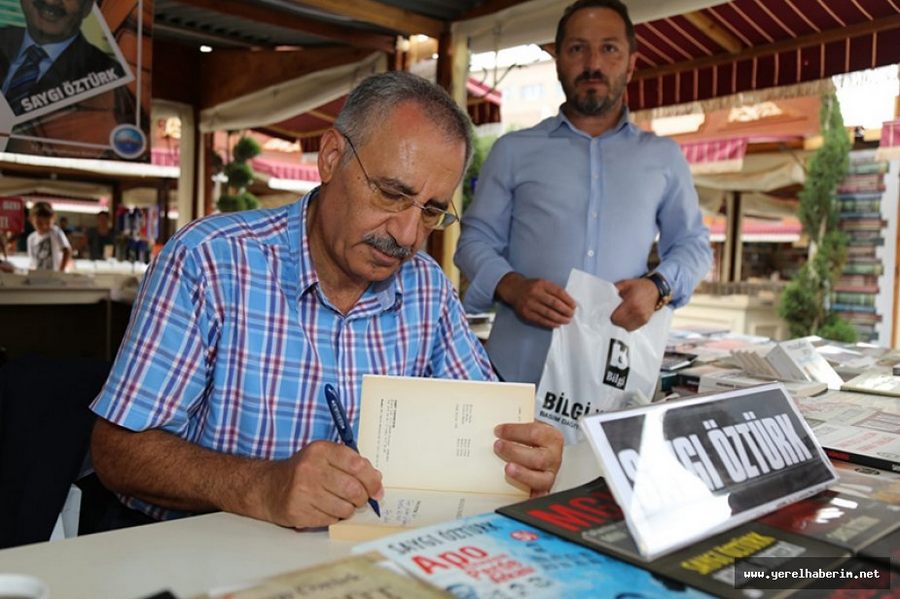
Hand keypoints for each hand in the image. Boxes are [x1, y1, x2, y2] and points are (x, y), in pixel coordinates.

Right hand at [259, 440, 382, 528]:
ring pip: (345, 508)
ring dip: (349, 509)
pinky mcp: (298, 512)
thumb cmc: (304, 471)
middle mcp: (310, 469)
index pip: (357, 465)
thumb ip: (352, 464)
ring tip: (341, 503)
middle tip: (360, 499)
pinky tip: (326, 509)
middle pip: (353, 489)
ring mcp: (302, 492)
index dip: (372, 480)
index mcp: (321, 450)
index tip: (376, 489)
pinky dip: (335, 517)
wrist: (269, 486)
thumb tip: (377, 481)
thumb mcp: (325, 457)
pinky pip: (331, 520)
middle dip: (362, 498)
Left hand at [493, 422, 562, 496]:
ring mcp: (549, 475)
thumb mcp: (528, 427)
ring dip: (522, 474)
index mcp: (551, 438)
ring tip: (507, 468)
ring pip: (540, 479)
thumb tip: (495, 428)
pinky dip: (529, 498)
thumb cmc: (532, 437)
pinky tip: (520, 495)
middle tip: (498, 446)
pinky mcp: (543, 489)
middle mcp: (553, 457)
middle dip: (515, 452)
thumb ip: (515, 428)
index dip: (515, 431)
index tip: (498, 430)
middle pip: (538, 458)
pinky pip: (538, 496)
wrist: (543, 447)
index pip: (535, 433)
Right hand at [496, 273, 575, 327]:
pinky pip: (540, 320)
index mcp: (541, 284)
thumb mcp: (542, 283)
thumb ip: (553, 291)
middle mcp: (535, 293)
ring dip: (560, 318)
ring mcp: (529, 304)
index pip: (558, 292)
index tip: (574, 305)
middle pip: (554, 303)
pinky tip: (557, 324)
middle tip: (571, 314)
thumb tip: (568, 303)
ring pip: (548, 313)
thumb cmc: (532, 287)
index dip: (568, 300)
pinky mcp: (526, 313)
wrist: (514, 289)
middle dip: (565, 310)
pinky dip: (550, 323)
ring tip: (566, 320)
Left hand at [611, 277, 657, 330]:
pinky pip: (632, 328)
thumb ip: (614, 290)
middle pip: (619, 323)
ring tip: (621, 315)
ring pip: (625, 327)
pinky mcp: (645, 321)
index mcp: (632, 302)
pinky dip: (627, 325)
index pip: (615, 317)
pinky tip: (627, 318)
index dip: (611, 314)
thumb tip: (604, 297)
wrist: (655, 289)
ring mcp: (642, 318)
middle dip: (615, 318)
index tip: (611, 311)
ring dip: (621, 323)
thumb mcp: (625, 283)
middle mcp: (638, 312)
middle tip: (615, 312)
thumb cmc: (639, 286)